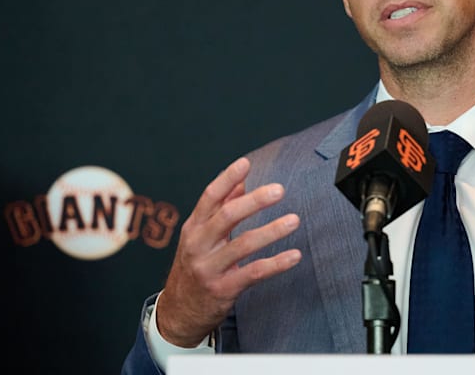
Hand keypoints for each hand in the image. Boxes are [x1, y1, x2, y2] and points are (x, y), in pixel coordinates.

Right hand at [155, 157, 301, 346]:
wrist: (179, 311)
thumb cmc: (195, 265)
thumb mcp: (201, 235)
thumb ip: (220, 208)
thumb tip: (241, 182)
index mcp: (194, 227)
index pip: (209, 197)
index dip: (227, 179)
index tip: (246, 163)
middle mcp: (198, 245)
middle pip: (226, 217)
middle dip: (254, 202)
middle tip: (279, 190)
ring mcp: (209, 268)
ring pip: (243, 245)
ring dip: (271, 231)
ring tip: (294, 220)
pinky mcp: (223, 289)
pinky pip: (253, 273)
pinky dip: (276, 264)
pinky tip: (295, 255)